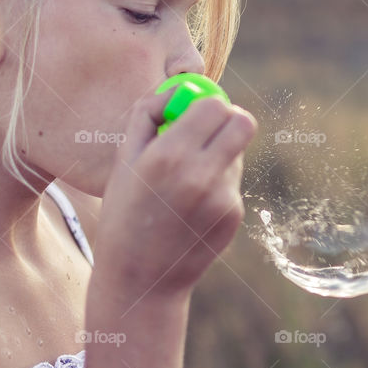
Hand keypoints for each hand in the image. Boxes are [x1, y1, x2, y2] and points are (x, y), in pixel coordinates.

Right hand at [92, 88, 257, 298]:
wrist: (140, 279)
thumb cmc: (125, 213)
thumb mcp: (123, 160)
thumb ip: (147, 115)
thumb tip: (177, 88)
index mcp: (168, 156)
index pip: (215, 105)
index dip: (208, 104)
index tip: (196, 111)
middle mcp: (200, 175)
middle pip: (243, 123)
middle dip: (229, 119)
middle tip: (211, 129)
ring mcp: (222, 197)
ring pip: (238, 152)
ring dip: (220, 154)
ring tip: (187, 182)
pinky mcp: (233, 215)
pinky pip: (232, 182)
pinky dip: (217, 185)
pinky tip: (192, 208)